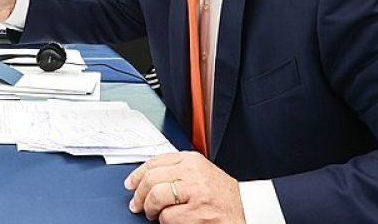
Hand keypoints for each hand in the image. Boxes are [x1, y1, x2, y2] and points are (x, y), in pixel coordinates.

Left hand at [125, 152, 244, 222]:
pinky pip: (168, 217)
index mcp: (192, 160)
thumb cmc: (223, 194)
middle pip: (152, 179)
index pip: (155, 161)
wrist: (246, 209)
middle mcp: (193, 173)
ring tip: (152, 214)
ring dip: (149, 209)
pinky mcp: (197, 212)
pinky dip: (165, 221)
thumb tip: (147, 177)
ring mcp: (195, 192)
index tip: (131, 183)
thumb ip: (178, 170)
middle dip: (139, 194)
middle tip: (136, 204)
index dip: (138, 174)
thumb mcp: (201, 173)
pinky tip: (171, 220)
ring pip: (156, 197)